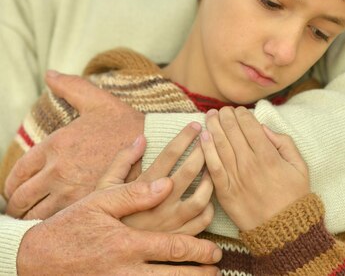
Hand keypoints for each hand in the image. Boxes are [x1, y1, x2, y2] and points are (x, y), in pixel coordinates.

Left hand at [5, 70, 143, 218]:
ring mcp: (72, 193)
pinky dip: (53, 228)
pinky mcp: (89, 209)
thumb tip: (50, 74)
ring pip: (35, 218)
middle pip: (20, 201)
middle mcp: (58, 171)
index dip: (12, 187)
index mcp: (55, 144)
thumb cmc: (126, 124)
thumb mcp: (98, 101)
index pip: (17, 175)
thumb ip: (70, 87)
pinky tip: (60, 225)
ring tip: (37, 220)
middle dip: (17, 207)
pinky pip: (58, 226)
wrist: (158, 146)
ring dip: (32, 220)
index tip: (16, 192)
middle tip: (23, 209)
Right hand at [16, 173, 221, 275]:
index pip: (172, 246)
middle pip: (173, 271)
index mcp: (129, 240)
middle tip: (218, 268)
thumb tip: (160, 171)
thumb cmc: (72, 224)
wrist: (41, 257)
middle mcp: (128, 265)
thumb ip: (132, 187)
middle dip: (199, 269)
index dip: (198, 248)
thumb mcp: (99, 199)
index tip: (217, 250)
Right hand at [98, 123, 213, 234]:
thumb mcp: (104, 188)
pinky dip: (208, 210)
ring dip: (211, 181)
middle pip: (190, 172)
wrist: (92, 257)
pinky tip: (208, 200)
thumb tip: (142, 138)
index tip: (195, 124)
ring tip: (214, 168)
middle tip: (211, 139)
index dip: (185, 136)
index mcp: (141, 188)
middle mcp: (158, 205)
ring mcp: (169, 225)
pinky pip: (201, 224)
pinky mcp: (175, 243)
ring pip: (201, 199)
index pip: (169, 154)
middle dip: (203, 151)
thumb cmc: (97, 220)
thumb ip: (123, 161)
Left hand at [200, 107, 309, 230]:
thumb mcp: (299, 166)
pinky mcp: (225, 192)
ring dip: (213, 126)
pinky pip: (213, 167)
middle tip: (222, 109)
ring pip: (220, 145)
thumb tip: (263, 128)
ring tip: (209, 115)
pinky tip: (203, 137)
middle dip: (226, 116)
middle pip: (233, 132)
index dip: (242, 114)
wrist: (284, 232)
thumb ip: (284, 143)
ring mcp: (236, 178)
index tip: (239, 110)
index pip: (250, 126)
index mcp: (268, 156)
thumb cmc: (294, 198)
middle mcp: (250, 164)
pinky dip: (207, 150)